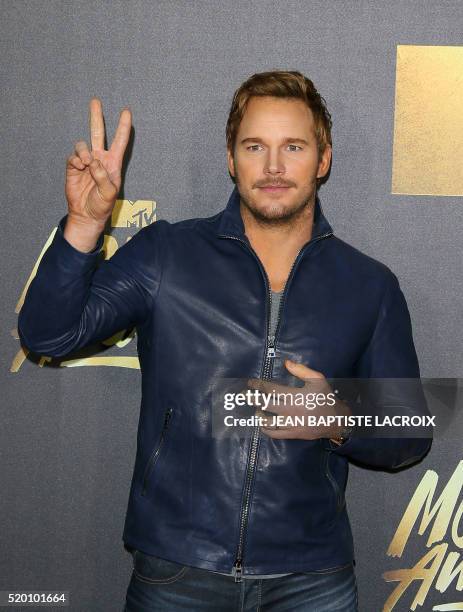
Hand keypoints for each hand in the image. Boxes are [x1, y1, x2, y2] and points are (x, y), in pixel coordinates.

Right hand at [65, 98, 131, 229]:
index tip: (126, 111)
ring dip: (83, 152)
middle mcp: (100, 159)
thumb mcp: (109, 193)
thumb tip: (93, 161)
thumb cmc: (102, 205)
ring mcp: (86, 162)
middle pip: (98, 133)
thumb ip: (103, 177)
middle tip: (95, 101)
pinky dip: (75, 160)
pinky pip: (73, 157)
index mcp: (113, 163)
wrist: (87, 214)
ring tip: (85, 163)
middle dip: (96, 117)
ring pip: (83, 145)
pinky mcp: (73, 167)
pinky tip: (78, 167)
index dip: (123, 126)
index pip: (119, 141)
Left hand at [246, 359, 350, 439]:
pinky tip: (262, 424)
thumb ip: (301, 370)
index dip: (258, 385)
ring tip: (255, 409)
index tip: (251, 383)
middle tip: (244, 395)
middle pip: (264, 404)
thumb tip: (286, 362)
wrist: (337, 420)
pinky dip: (265, 430)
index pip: (270, 389)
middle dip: (252, 398)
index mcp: (295, 396)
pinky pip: (274, 434)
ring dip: (258, 415)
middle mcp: (290, 411)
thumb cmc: (326, 398)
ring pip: (267, 421)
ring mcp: (290, 424)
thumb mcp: (318, 379)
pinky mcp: (292, 434)